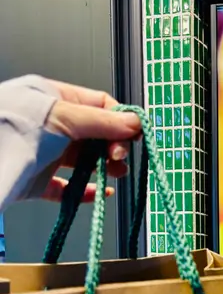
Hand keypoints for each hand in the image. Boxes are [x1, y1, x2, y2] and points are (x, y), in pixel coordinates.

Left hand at [43, 80, 141, 202]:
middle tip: (120, 159)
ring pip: (83, 162)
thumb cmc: (15, 128)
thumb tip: (136, 123)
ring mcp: (44, 153)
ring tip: (115, 175)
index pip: (98, 105)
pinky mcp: (38, 181)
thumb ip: (102, 122)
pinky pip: (67, 188)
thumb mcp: (64, 118)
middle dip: (112, 147)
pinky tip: (99, 194)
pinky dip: (85, 192)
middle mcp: (51, 125)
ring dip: (103, 168)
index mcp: (55, 99)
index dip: (119, 121)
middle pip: (94, 135)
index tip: (134, 137)